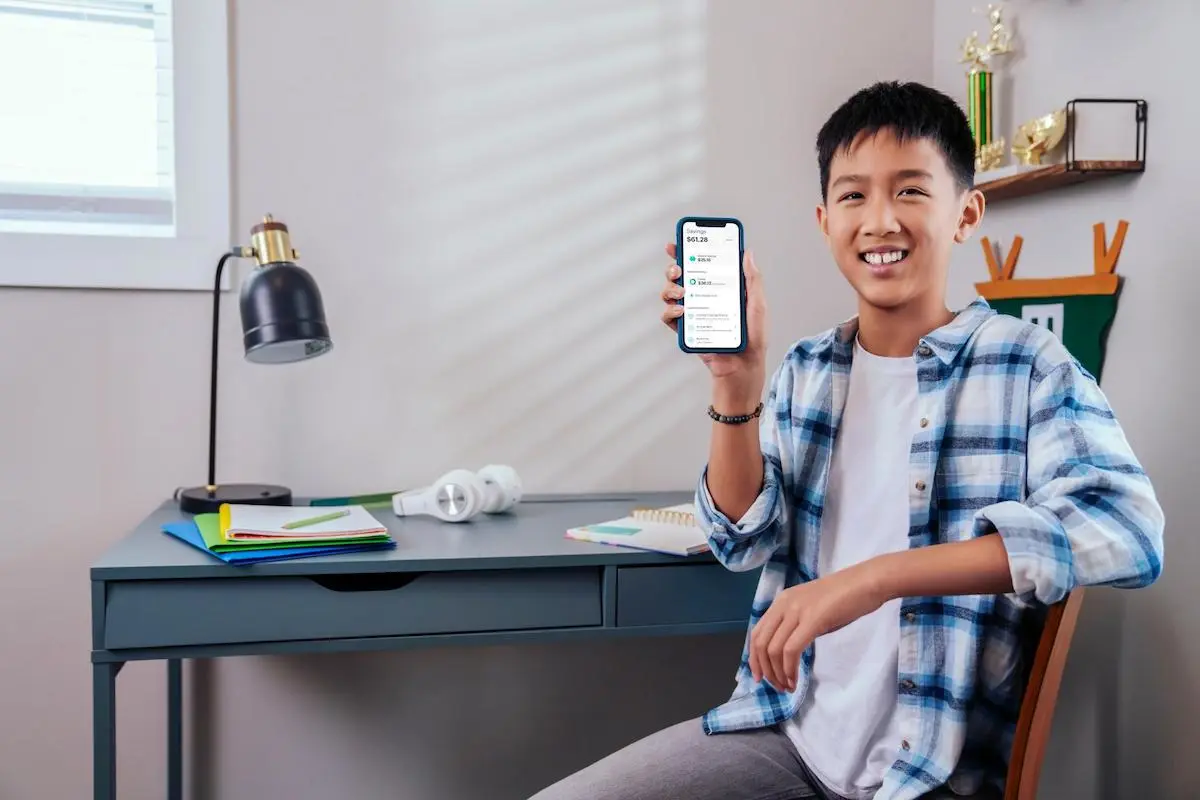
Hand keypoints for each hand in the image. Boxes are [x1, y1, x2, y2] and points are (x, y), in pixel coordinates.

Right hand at [660, 243, 767, 380]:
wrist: (743, 368)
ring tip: (682, 292)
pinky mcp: (686, 331)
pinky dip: (671, 312)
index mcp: (719, 289)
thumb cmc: (753, 339)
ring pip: (670, 294)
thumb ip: (752, 280)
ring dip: (670, 289)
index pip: (700, 266)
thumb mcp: (757, 305)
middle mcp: (703, 299)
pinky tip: (682, 312)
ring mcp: (693, 314)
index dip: (686, 253)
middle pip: (679, 277)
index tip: (677, 243)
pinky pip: (669, 318)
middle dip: (673, 269)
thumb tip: (747, 253)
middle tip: (679, 269)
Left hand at [749, 562, 886, 691]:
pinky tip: (795, 680)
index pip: (757, 633)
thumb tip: (789, 651)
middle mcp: (784, 604)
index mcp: (782, 601)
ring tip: (788, 686)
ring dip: (778, 674)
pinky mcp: (812, 620)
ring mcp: (797, 611)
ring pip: (773, 649)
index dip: (754, 658)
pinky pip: (791, 650)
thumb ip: (797, 624)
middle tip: (777, 687)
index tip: (760, 677)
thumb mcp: (812, 608)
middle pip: (761, 643)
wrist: (867, 582)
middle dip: (765, 670)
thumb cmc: (845, 596)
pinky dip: (789, 669)